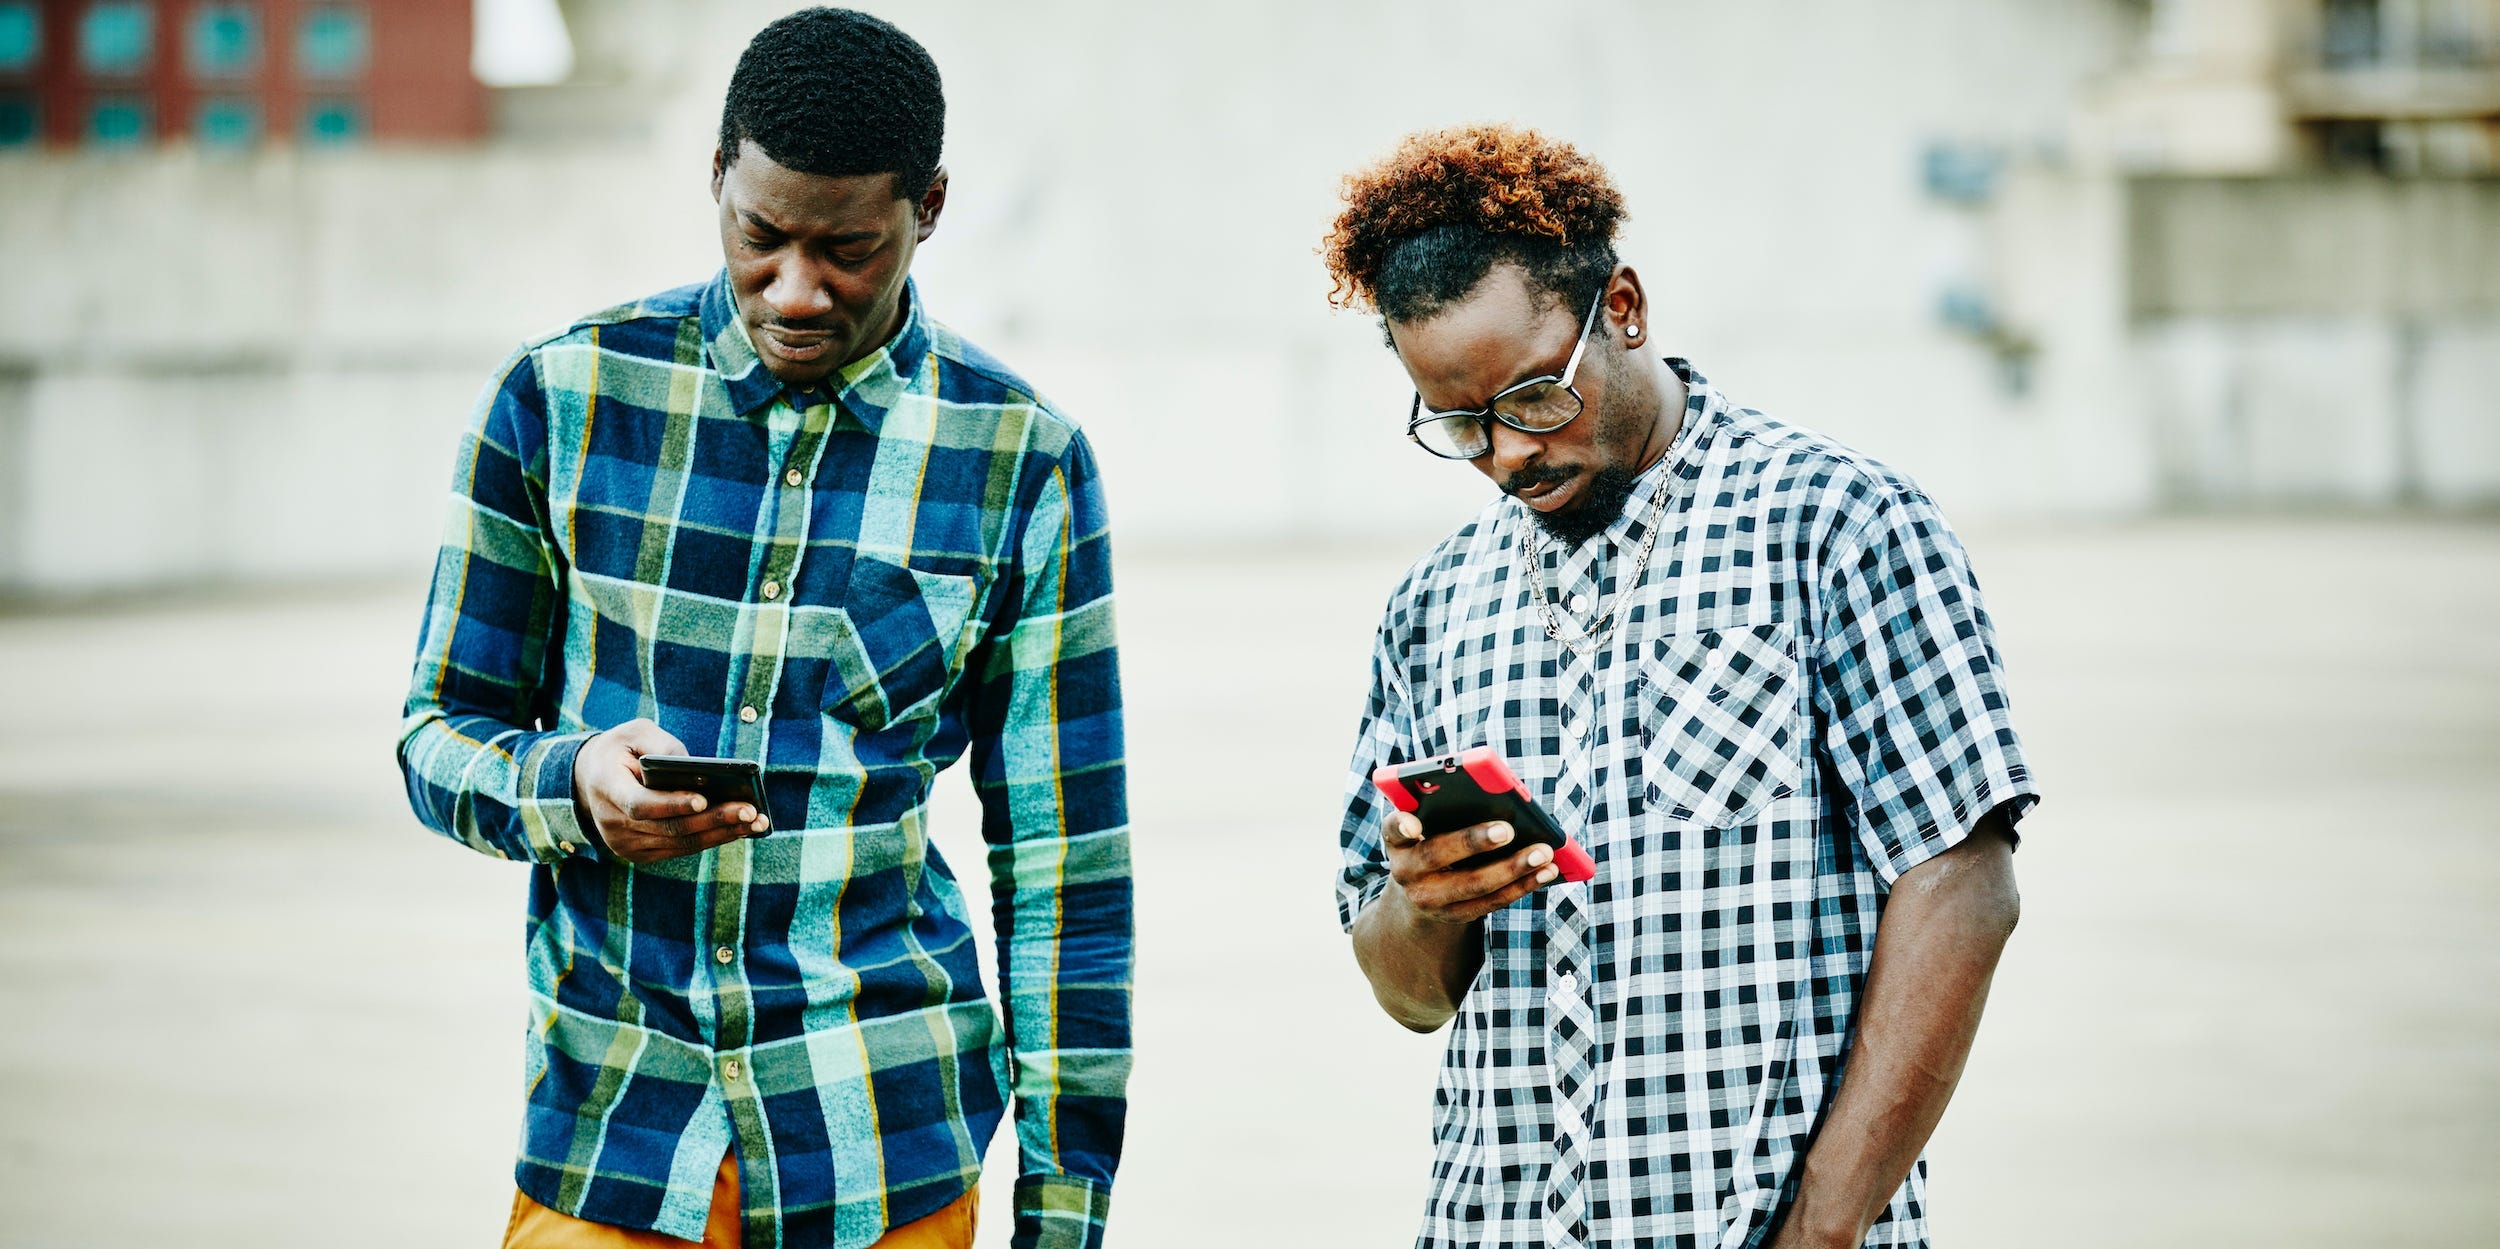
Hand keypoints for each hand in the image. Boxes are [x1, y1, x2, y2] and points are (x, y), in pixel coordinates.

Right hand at [571, 719, 769, 864]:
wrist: (589, 779)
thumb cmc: (619, 750)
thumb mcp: (634, 733)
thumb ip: (661, 745)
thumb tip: (699, 769)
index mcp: (606, 787)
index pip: (640, 804)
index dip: (672, 804)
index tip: (704, 798)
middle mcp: (613, 822)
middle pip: (669, 828)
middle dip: (714, 819)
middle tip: (751, 811)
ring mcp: (625, 843)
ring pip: (679, 843)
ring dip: (721, 833)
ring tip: (756, 822)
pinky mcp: (640, 853)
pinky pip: (679, 849)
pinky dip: (711, 839)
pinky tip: (739, 829)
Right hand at [1381, 809, 1558, 924]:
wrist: (1419, 892)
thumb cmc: (1432, 841)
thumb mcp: (1427, 825)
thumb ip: (1443, 809)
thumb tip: (1496, 796)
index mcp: (1398, 841)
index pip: (1393, 828)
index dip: (1401, 825)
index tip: (1413, 823)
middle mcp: (1406, 872)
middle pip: (1438, 856)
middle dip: (1473, 842)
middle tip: (1506, 829)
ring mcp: (1430, 899)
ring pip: (1473, 884)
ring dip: (1513, 868)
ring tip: (1544, 852)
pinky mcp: (1456, 915)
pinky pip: (1492, 903)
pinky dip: (1522, 886)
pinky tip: (1547, 871)